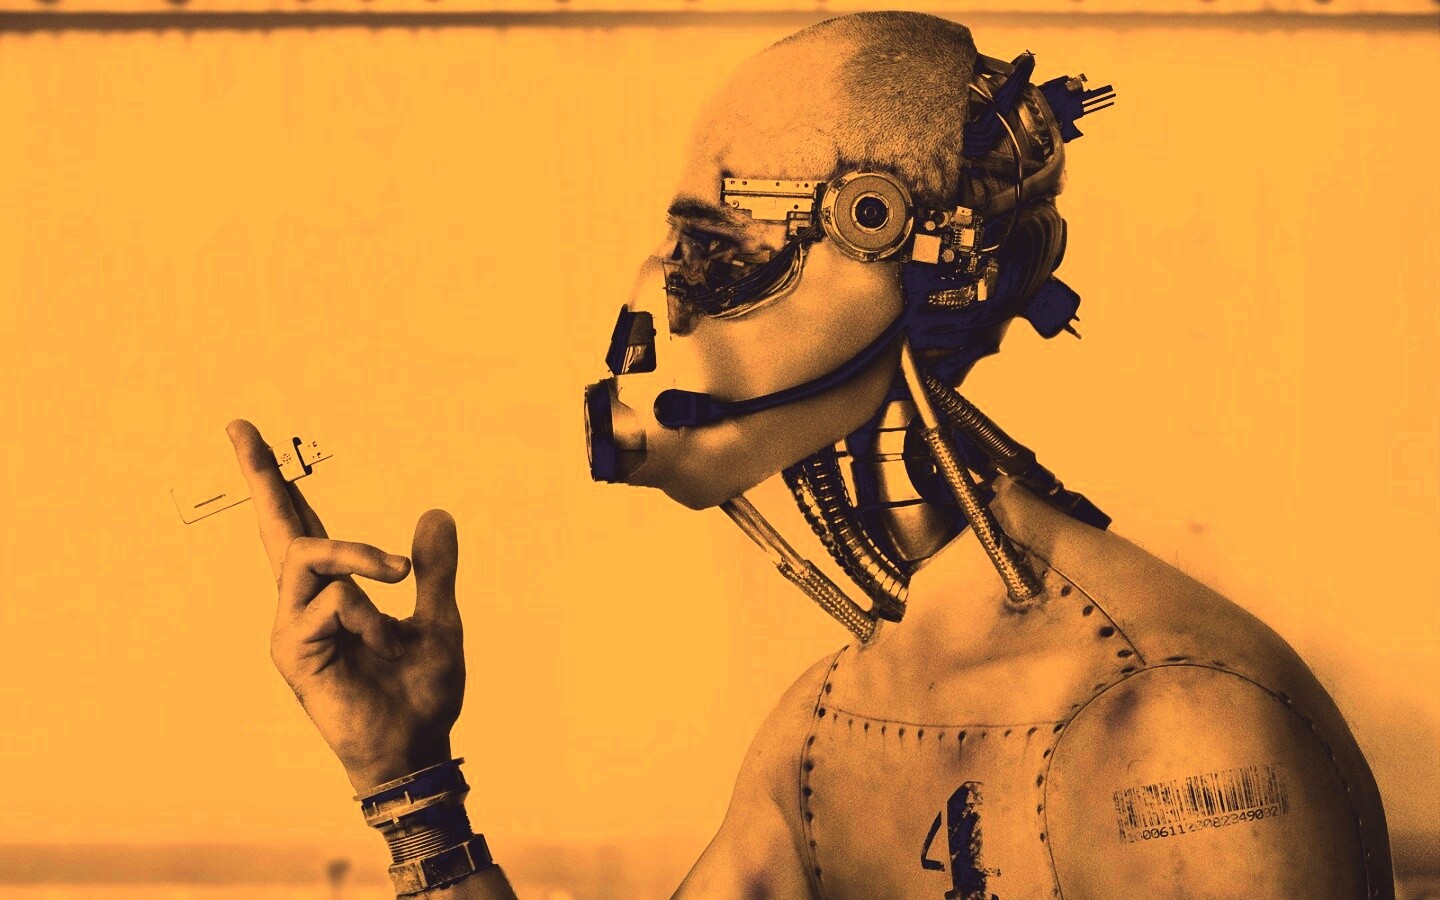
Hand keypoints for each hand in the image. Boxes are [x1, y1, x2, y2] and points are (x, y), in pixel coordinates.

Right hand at [227, 419, 464, 792]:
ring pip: (309, 555)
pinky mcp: (292, 651)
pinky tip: (380, 642)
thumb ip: (434, 569)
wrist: (417, 741)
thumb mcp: (439, 618)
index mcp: (334, 590)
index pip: (302, 525)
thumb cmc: (421, 689)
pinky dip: (366, 614)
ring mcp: (292, 625)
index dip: (277, 482)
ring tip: (396, 576)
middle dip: (259, 476)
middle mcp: (304, 602)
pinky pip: (329, 603)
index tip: (247, 433)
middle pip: (276, 528)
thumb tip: (435, 512)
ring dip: (359, 559)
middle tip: (239, 426)